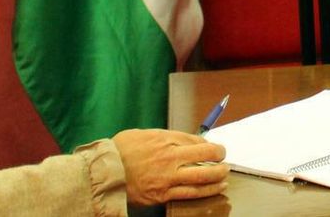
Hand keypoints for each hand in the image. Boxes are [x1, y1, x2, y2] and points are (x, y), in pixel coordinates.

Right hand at [113, 128, 228, 205]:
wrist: (105, 172)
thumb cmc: (122, 150)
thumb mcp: (145, 134)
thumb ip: (167, 137)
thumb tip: (188, 140)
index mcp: (165, 139)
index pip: (197, 140)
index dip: (211, 144)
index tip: (215, 147)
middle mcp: (170, 157)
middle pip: (206, 156)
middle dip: (220, 158)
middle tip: (224, 159)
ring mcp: (168, 177)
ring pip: (203, 177)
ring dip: (218, 176)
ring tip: (225, 175)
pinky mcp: (163, 194)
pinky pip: (190, 193)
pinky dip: (207, 191)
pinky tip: (216, 188)